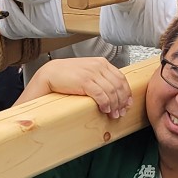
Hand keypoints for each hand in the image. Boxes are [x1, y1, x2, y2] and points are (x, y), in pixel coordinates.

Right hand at [18, 57, 132, 119]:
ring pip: (111, 91)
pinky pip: (101, 95)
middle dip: (122, 101)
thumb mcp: (88, 72)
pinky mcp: (85, 81)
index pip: (121, 78)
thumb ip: (100, 78)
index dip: (126, 92)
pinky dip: (105, 104)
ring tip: (113, 114)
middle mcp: (99, 66)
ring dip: (115, 105)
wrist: (51, 73)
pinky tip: (104, 110)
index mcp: (102, 63)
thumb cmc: (68, 74)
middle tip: (121, 112)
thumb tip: (113, 92)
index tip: (127, 103)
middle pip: (119, 85)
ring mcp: (92, 73)